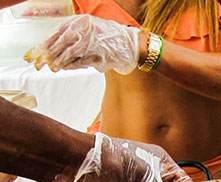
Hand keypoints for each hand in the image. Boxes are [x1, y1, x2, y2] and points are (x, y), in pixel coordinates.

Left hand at [24, 15, 138, 73]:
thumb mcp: (87, 30)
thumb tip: (53, 49)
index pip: (58, 32)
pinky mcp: (100, 54)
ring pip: (70, 52)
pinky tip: (66, 67)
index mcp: (80, 22)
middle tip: (42, 62)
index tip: (38, 52)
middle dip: (50, 53)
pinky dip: (72, 65)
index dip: (46, 43)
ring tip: (53, 66)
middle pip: (61, 42)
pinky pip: (82, 61)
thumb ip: (72, 36)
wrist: (129, 44)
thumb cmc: (107, 39)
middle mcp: (86, 29)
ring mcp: (93, 42)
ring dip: (60, 61)